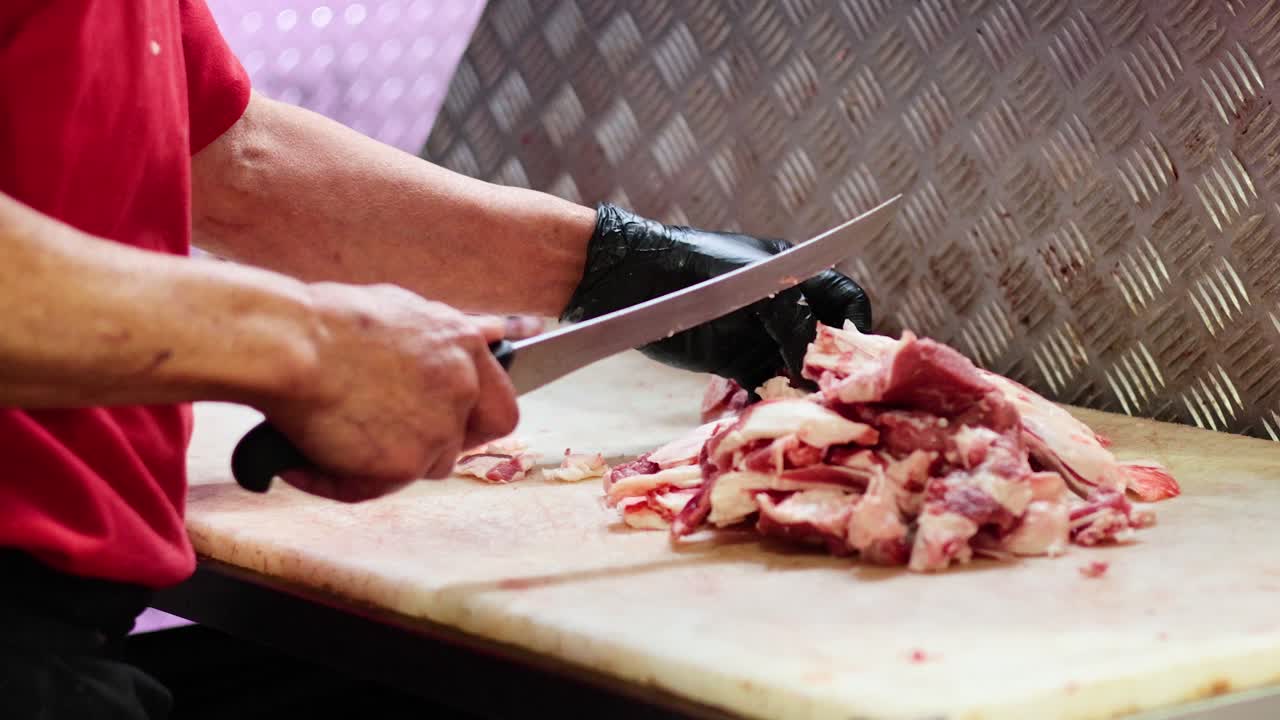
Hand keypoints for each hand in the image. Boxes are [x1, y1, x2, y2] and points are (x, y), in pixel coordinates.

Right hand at [257, 283, 518, 501]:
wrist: (290, 344)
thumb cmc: (328, 322)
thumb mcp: (404, 309)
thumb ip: (451, 332)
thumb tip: (495, 332)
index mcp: (464, 347)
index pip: (500, 405)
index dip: (473, 422)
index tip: (447, 425)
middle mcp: (461, 389)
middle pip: (463, 445)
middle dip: (429, 451)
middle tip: (382, 443)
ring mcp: (437, 430)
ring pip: (418, 470)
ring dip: (379, 466)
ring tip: (329, 443)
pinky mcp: (403, 465)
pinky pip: (368, 491)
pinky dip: (333, 482)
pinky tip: (302, 463)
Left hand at [560, 204, 871, 390]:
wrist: (631, 279)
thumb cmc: (693, 266)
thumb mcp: (750, 282)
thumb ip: (789, 314)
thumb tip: (812, 359)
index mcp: (796, 273)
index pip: (844, 300)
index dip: (855, 325)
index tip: (851, 356)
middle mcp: (784, 309)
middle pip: (824, 343)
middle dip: (830, 368)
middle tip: (830, 393)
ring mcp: (761, 338)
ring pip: (796, 372)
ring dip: (800, 390)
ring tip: (800, 409)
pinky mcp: (735, 364)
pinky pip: (762, 389)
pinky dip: (766, 402)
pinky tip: (765, 412)